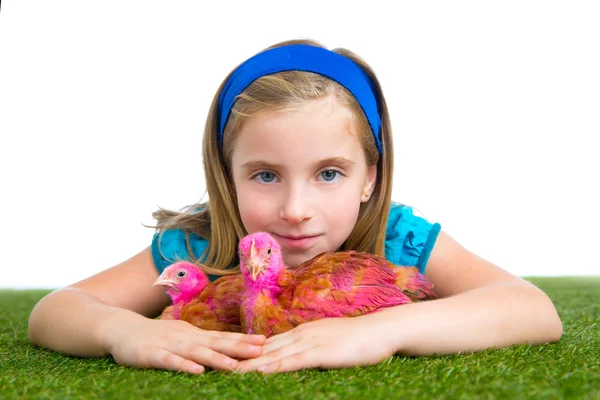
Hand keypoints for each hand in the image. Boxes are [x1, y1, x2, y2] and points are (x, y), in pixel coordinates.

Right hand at [104, 317, 264, 373]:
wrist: (120, 329)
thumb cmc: (155, 336)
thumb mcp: (181, 337)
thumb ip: (201, 342)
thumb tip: (227, 348)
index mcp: (194, 334)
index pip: (223, 337)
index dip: (243, 340)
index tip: (265, 342)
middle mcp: (185, 337)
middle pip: (215, 342)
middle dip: (239, 347)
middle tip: (261, 350)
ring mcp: (169, 344)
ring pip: (196, 352)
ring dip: (216, 358)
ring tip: (235, 365)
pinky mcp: (152, 354)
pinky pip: (170, 361)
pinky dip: (183, 365)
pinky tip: (197, 371)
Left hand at [236, 315, 395, 373]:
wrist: (382, 329)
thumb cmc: (360, 338)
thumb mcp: (331, 340)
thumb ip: (314, 346)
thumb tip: (299, 355)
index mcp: (303, 331)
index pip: (270, 343)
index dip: (248, 351)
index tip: (229, 358)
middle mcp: (302, 334)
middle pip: (265, 348)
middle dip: (242, 357)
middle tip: (219, 364)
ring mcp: (311, 342)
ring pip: (274, 354)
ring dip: (250, 364)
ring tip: (228, 371)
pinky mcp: (322, 352)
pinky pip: (294, 361)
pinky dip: (275, 366)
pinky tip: (260, 372)